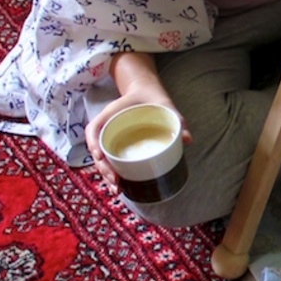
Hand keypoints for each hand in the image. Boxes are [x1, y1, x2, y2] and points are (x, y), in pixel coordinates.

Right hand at [84, 54, 188, 189]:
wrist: (146, 91)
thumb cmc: (152, 97)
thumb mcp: (164, 104)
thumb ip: (176, 117)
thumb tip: (187, 139)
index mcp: (111, 114)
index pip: (94, 129)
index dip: (93, 143)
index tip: (100, 156)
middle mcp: (107, 126)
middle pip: (97, 149)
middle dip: (103, 168)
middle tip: (116, 181)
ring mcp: (110, 136)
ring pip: (102, 158)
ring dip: (106, 174)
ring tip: (118, 188)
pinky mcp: (116, 144)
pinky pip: (110, 158)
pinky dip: (113, 172)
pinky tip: (120, 185)